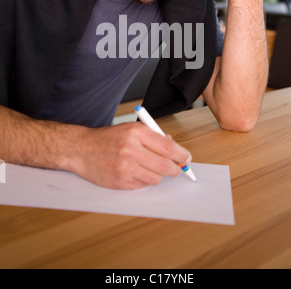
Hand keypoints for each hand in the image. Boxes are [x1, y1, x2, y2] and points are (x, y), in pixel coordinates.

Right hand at [72, 122, 191, 189]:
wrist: (81, 149)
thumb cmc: (108, 138)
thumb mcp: (131, 129)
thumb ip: (153, 137)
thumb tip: (175, 148)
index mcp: (136, 133)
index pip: (168, 147)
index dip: (181, 155)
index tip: (186, 158)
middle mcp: (130, 149)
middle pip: (166, 166)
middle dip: (174, 169)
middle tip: (175, 168)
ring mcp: (124, 167)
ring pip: (156, 178)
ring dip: (157, 174)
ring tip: (147, 166)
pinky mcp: (120, 182)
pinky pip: (143, 185)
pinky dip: (143, 180)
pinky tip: (133, 171)